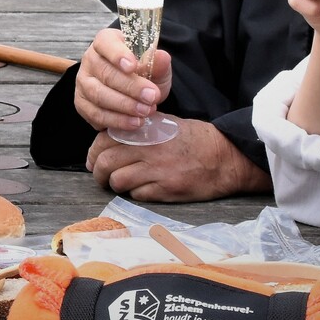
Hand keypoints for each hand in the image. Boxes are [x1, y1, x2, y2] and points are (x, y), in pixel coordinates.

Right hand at [74, 27, 171, 133]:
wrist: (134, 91)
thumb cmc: (142, 72)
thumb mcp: (155, 65)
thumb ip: (158, 62)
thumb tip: (162, 57)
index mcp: (105, 41)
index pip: (105, 42)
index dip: (118, 54)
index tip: (133, 66)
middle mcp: (90, 60)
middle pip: (105, 73)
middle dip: (131, 87)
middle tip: (152, 97)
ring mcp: (83, 82)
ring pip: (98, 95)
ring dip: (124, 106)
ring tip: (146, 111)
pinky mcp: (82, 104)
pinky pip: (96, 114)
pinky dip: (117, 121)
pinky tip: (134, 122)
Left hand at [86, 119, 271, 201]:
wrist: (225, 157)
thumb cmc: (196, 139)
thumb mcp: (166, 124)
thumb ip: (139, 130)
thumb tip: (111, 138)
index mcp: (145, 129)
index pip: (104, 140)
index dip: (94, 153)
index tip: (94, 160)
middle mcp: (148, 148)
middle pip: (106, 163)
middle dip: (99, 173)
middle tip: (101, 177)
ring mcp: (157, 170)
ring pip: (118, 181)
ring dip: (116, 185)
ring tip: (121, 184)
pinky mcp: (166, 189)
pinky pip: (137, 195)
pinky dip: (135, 194)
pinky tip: (143, 189)